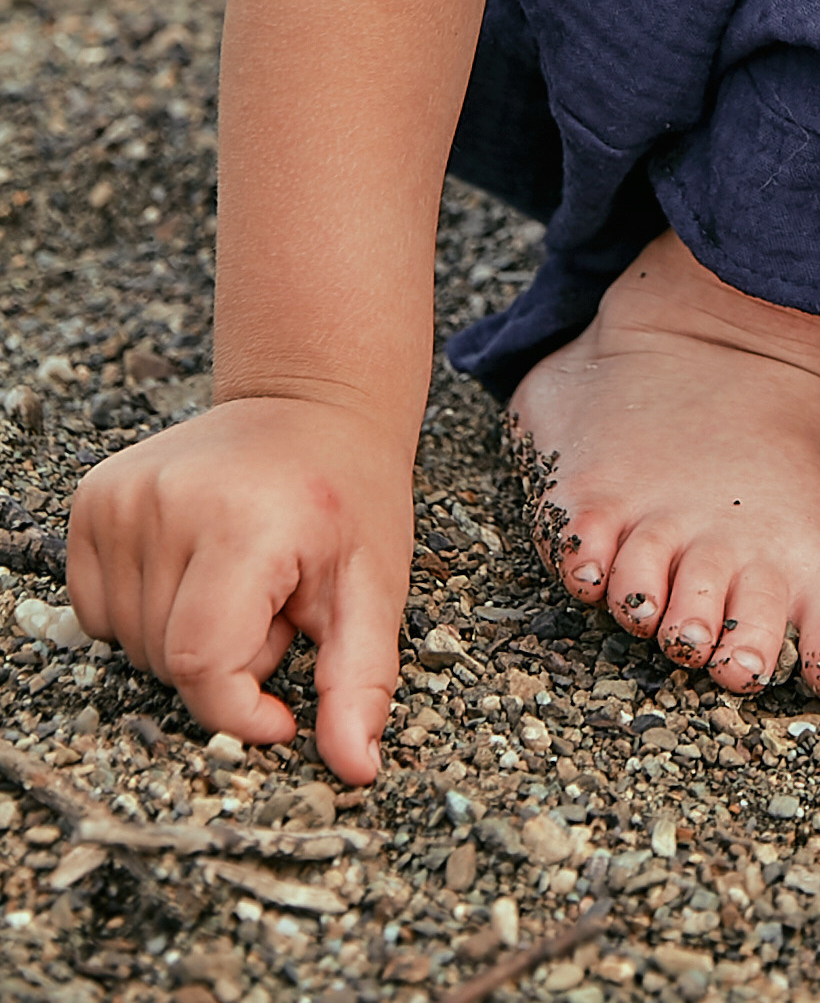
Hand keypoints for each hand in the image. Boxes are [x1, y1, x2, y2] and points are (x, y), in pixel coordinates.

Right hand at [66, 398, 410, 783]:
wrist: (311, 402)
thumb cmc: (348, 494)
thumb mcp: (375, 587)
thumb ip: (361, 682)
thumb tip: (355, 768)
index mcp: (243, 521)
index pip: (202, 665)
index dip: (240, 711)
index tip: (281, 709)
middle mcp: (169, 501)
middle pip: (167, 660)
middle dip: (227, 661)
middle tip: (275, 605)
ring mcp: (122, 494)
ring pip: (131, 642)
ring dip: (187, 637)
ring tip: (241, 581)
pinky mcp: (94, 497)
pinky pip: (98, 610)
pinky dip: (144, 612)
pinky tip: (195, 568)